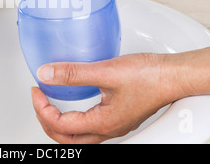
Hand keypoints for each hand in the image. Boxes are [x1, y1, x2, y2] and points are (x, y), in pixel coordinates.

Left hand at [32, 52, 190, 143]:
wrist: (172, 75)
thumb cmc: (148, 76)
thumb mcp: (106, 71)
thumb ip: (74, 73)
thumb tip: (47, 74)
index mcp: (103, 123)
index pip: (60, 125)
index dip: (42, 108)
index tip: (36, 90)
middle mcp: (108, 129)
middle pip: (66, 138)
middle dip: (46, 120)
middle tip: (38, 100)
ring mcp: (113, 124)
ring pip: (77, 135)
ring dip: (58, 122)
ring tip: (48, 104)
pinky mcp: (118, 116)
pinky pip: (88, 126)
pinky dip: (72, 118)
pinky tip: (71, 104)